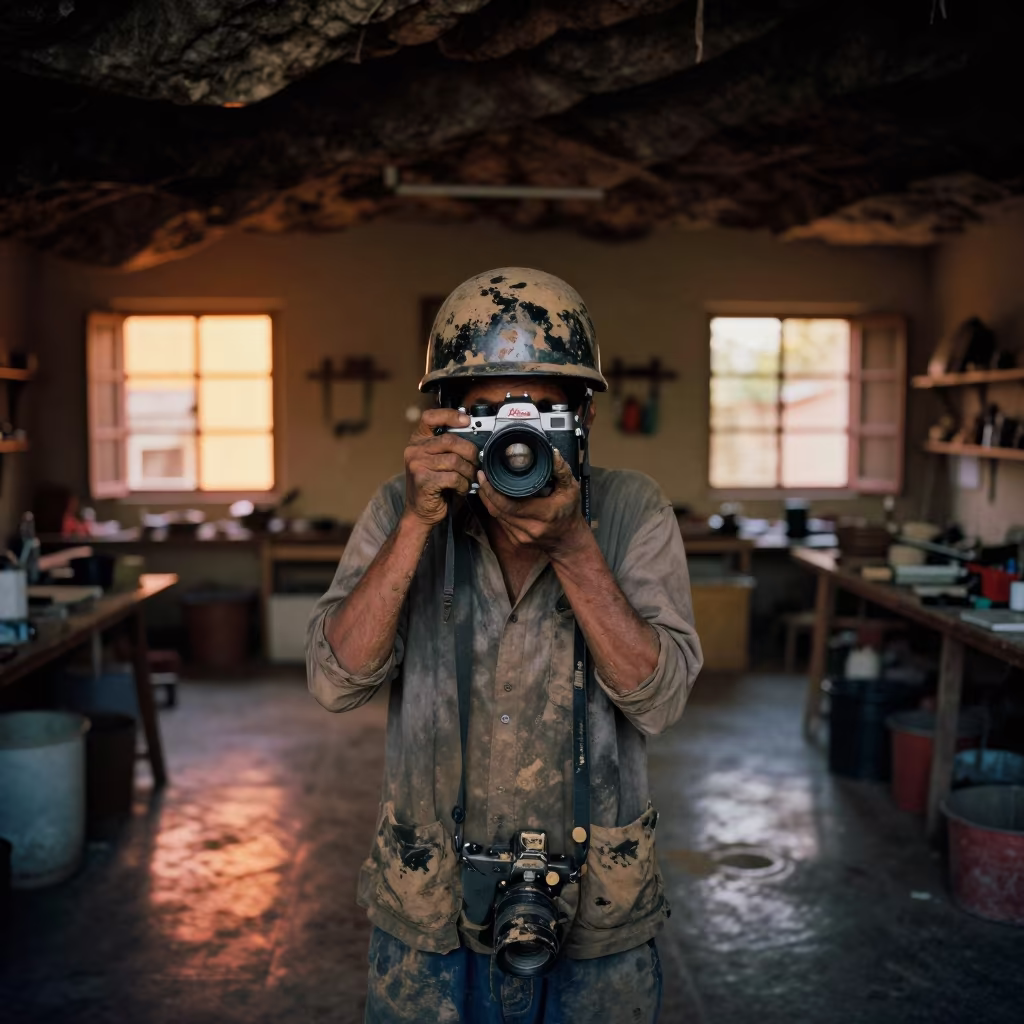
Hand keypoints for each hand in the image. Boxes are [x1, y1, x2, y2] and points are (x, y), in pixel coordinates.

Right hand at [404, 408, 480, 525]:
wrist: (421, 511)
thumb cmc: (435, 484)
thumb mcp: (439, 460)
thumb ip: (450, 446)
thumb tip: (476, 434)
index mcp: (418, 440)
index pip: (430, 417)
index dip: (450, 415)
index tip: (466, 420)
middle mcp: (414, 449)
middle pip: (450, 440)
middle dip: (470, 452)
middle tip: (477, 462)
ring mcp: (417, 464)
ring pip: (455, 461)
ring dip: (468, 472)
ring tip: (469, 478)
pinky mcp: (423, 480)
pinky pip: (453, 477)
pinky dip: (463, 484)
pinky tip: (461, 488)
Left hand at [476, 450, 589, 556]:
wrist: (568, 540)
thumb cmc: (569, 513)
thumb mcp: (571, 489)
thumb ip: (562, 470)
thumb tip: (552, 453)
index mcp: (544, 514)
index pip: (509, 504)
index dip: (492, 491)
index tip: (485, 476)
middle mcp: (531, 527)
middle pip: (498, 510)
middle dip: (486, 493)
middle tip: (481, 476)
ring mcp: (522, 536)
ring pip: (496, 516)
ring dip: (488, 500)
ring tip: (485, 484)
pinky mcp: (516, 540)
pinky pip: (500, 522)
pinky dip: (496, 509)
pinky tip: (494, 498)